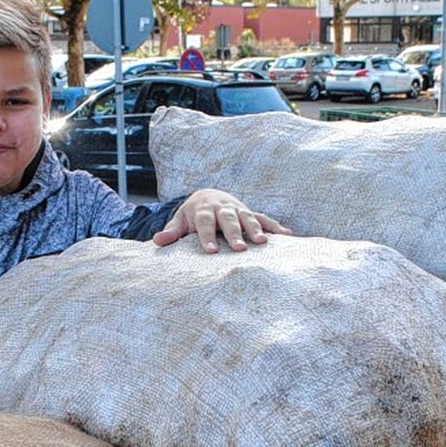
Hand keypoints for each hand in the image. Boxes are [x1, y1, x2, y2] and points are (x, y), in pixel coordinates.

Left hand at [152, 189, 291, 252]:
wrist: (208, 195)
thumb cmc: (193, 214)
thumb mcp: (180, 220)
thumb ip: (171, 232)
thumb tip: (157, 241)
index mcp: (204, 210)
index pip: (205, 223)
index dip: (207, 237)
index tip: (211, 251)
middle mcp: (223, 208)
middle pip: (229, 220)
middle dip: (235, 233)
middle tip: (239, 248)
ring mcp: (239, 209)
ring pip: (249, 217)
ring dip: (256, 229)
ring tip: (263, 242)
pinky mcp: (250, 213)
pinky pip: (265, 218)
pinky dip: (276, 226)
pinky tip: (288, 235)